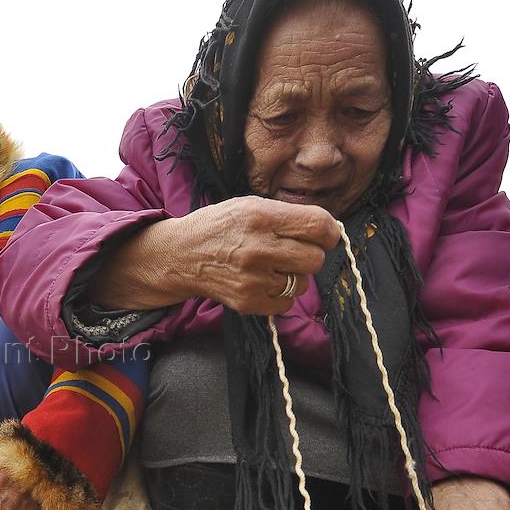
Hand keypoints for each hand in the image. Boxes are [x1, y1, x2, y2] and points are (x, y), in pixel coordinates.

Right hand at [89, 198, 339, 314]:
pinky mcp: (248, 302)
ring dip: (293, 276)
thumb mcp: (249, 206)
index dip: (329, 232)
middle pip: (316, 258)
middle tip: (291, 251)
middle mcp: (257, 248)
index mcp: (260, 217)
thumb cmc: (219, 228)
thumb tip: (328, 230)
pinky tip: (262, 282)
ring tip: (271, 266)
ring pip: (303, 283)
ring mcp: (252, 278)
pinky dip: (280, 295)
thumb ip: (287, 216)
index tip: (323, 235)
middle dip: (310, 254)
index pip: (319, 226)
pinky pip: (286, 303)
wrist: (180, 256)